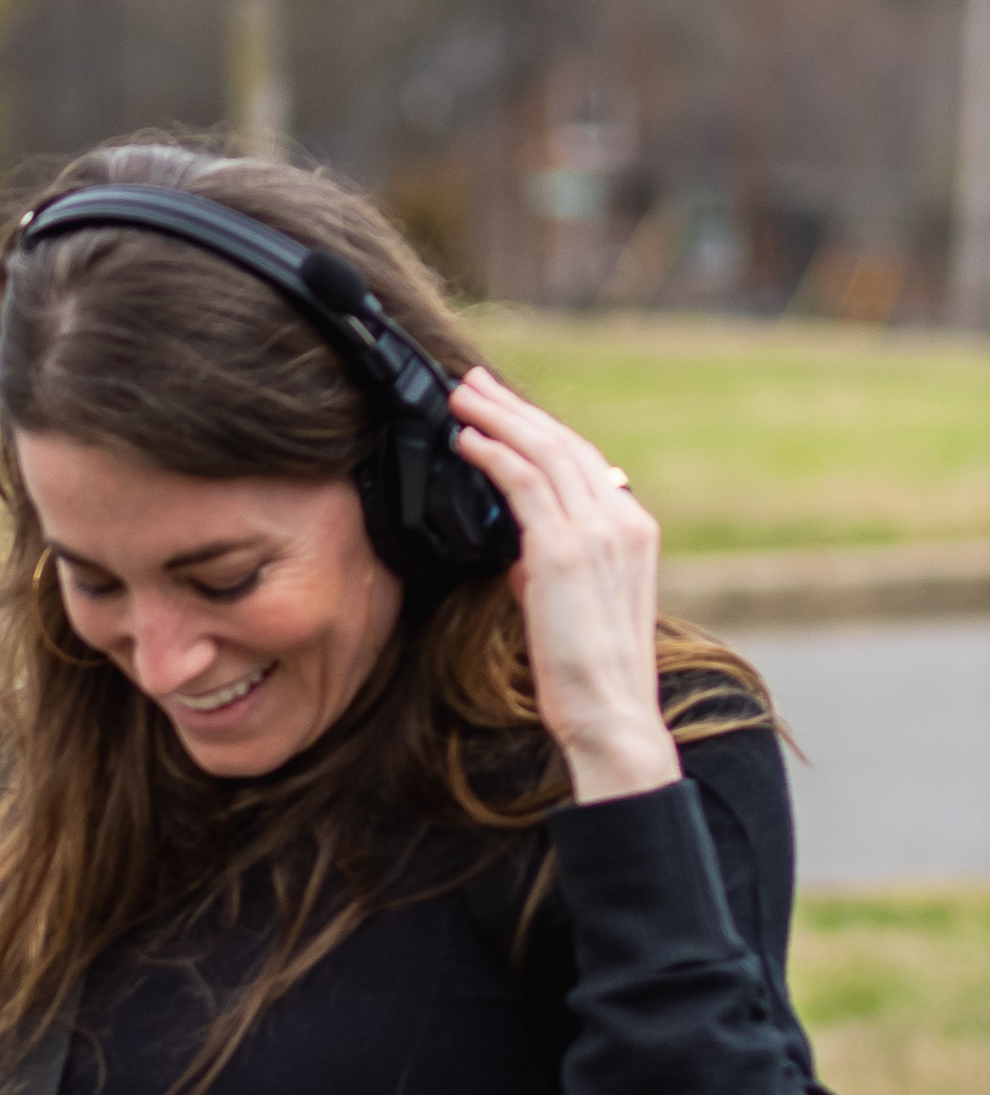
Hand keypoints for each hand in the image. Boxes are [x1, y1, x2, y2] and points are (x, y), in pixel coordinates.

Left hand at [448, 370, 678, 800]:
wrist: (610, 713)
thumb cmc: (586, 672)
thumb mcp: (571, 604)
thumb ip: (551, 565)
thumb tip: (519, 547)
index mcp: (634, 530)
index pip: (583, 460)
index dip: (539, 427)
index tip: (502, 407)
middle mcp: (624, 521)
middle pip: (564, 443)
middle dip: (514, 407)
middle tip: (473, 381)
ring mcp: (599, 532)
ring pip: (544, 452)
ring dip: (497, 417)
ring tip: (460, 397)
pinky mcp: (564, 551)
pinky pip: (526, 483)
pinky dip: (493, 453)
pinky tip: (467, 439)